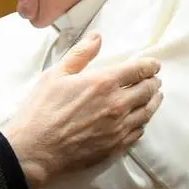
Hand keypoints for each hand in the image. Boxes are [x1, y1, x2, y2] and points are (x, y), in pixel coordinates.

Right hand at [2, 33, 162, 188]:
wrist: (34, 150)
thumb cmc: (40, 112)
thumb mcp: (54, 76)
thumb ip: (79, 54)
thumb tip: (97, 37)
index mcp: (104, 83)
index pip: (138, 70)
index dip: (149, 65)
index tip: (153, 65)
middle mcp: (117, 105)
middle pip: (148, 90)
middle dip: (153, 82)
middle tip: (153, 80)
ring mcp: (118, 128)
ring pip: (147, 112)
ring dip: (153, 102)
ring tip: (154, 97)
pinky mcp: (115, 147)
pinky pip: (138, 133)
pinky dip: (142, 123)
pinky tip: (139, 120)